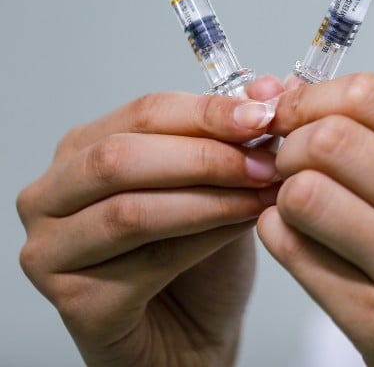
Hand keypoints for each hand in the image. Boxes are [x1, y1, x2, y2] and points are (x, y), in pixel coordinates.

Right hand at [17, 84, 281, 366]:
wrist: (193, 337)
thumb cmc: (199, 261)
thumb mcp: (226, 184)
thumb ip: (240, 135)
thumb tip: (273, 85)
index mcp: (83, 149)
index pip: (144, 112)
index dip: (209, 111)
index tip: (266, 114)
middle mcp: (51, 195)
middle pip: (123, 156)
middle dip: (207, 155)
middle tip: (268, 160)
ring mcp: (51, 251)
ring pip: (132, 210)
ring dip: (209, 198)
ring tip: (265, 195)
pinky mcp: (73, 302)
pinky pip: (144, 261)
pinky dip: (203, 240)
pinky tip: (243, 231)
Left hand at [256, 73, 373, 365]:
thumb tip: (297, 98)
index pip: (373, 96)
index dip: (315, 97)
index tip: (296, 113)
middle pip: (331, 139)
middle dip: (292, 146)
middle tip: (294, 165)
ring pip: (305, 194)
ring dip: (284, 195)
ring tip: (302, 207)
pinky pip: (294, 252)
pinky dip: (280, 236)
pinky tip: (303, 241)